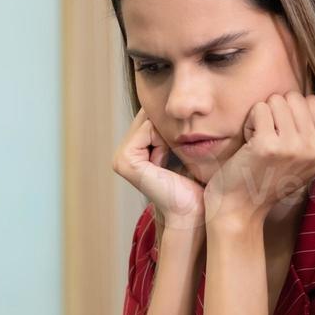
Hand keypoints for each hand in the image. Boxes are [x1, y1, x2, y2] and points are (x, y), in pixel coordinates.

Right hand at [112, 108, 205, 232]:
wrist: (193, 210)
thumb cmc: (194, 184)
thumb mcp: (181, 150)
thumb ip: (172, 129)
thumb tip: (178, 104)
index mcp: (133, 151)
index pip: (150, 116)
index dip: (170, 122)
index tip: (183, 146)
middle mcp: (123, 154)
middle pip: (148, 116)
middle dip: (168, 126)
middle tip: (181, 150)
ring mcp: (120, 158)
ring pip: (149, 120)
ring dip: (168, 133)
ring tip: (174, 157)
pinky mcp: (125, 161)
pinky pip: (147, 129)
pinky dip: (163, 139)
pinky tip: (167, 159)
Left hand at [203, 91, 314, 234]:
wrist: (241, 208)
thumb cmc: (268, 178)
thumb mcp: (304, 157)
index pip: (313, 101)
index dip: (292, 115)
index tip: (285, 140)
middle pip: (294, 97)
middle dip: (277, 114)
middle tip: (270, 141)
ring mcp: (294, 147)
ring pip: (276, 100)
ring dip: (262, 118)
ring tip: (260, 144)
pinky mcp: (268, 145)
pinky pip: (259, 109)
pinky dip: (250, 124)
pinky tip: (250, 146)